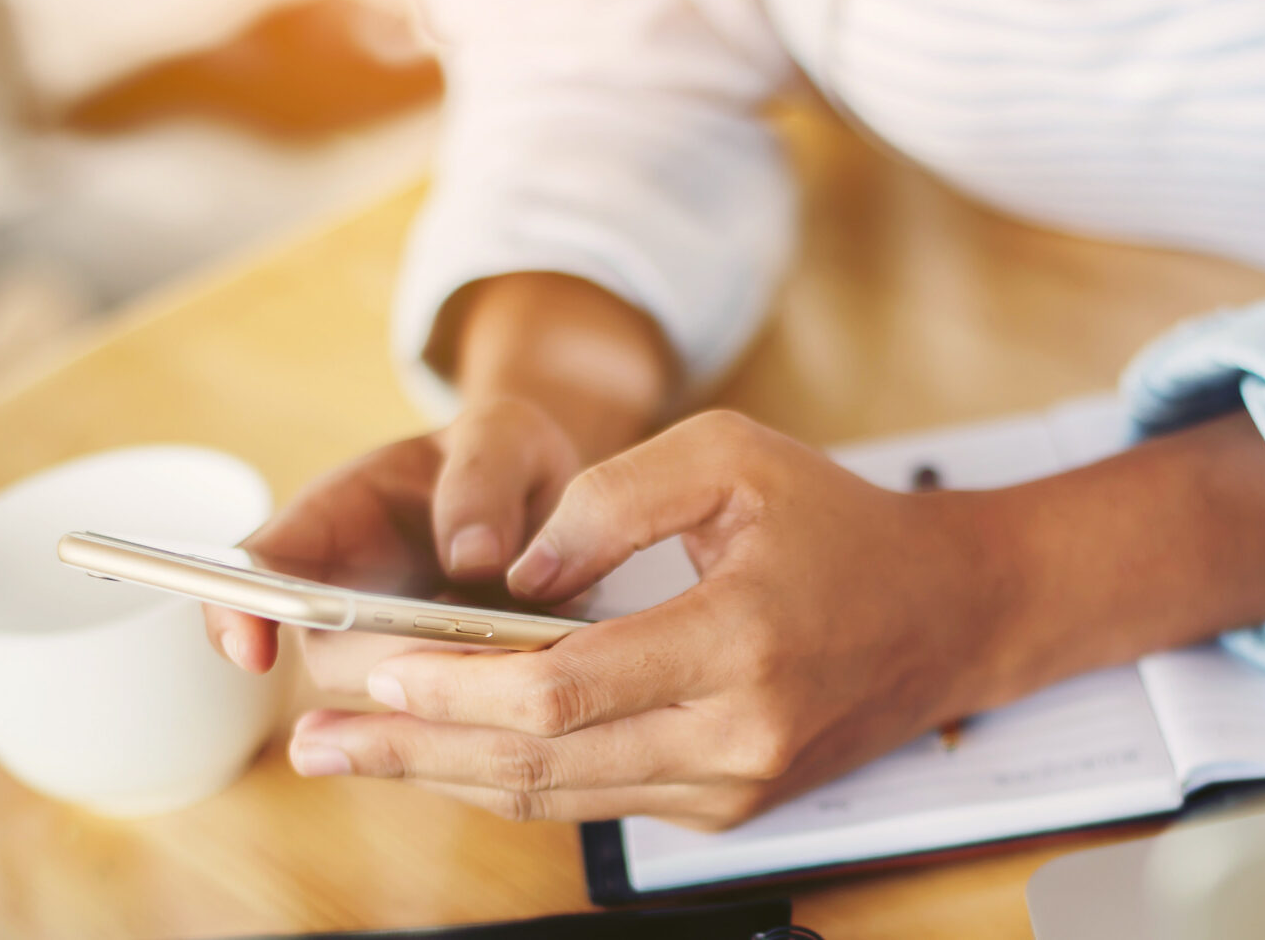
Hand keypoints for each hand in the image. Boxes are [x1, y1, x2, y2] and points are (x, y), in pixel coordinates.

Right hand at [204, 270, 671, 683]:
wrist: (548, 495)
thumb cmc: (504, 455)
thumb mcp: (502, 438)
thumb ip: (482, 481)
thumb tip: (473, 561)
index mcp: (333, 518)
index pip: (257, 568)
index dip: (239, 611)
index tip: (255, 654)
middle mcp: (345, 591)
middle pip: (330, 653)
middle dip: (391, 661)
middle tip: (480, 643)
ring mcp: (387, 646)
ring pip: (388, 697)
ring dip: (448, 688)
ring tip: (527, 645)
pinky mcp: (438, 684)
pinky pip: (440, 715)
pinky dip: (484, 708)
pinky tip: (539, 679)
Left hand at [284, 410, 1008, 829]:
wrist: (949, 615)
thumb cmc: (838, 522)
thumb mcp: (733, 457)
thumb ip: (614, 497)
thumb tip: (511, 568)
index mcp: (742, 643)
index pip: (567, 690)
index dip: (459, 685)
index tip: (376, 665)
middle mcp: (736, 738)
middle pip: (541, 763)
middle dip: (413, 748)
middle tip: (315, 736)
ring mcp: (730, 786)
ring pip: (557, 797)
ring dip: (442, 774)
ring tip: (346, 752)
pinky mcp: (724, 806)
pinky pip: (593, 800)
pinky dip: (509, 777)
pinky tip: (438, 752)